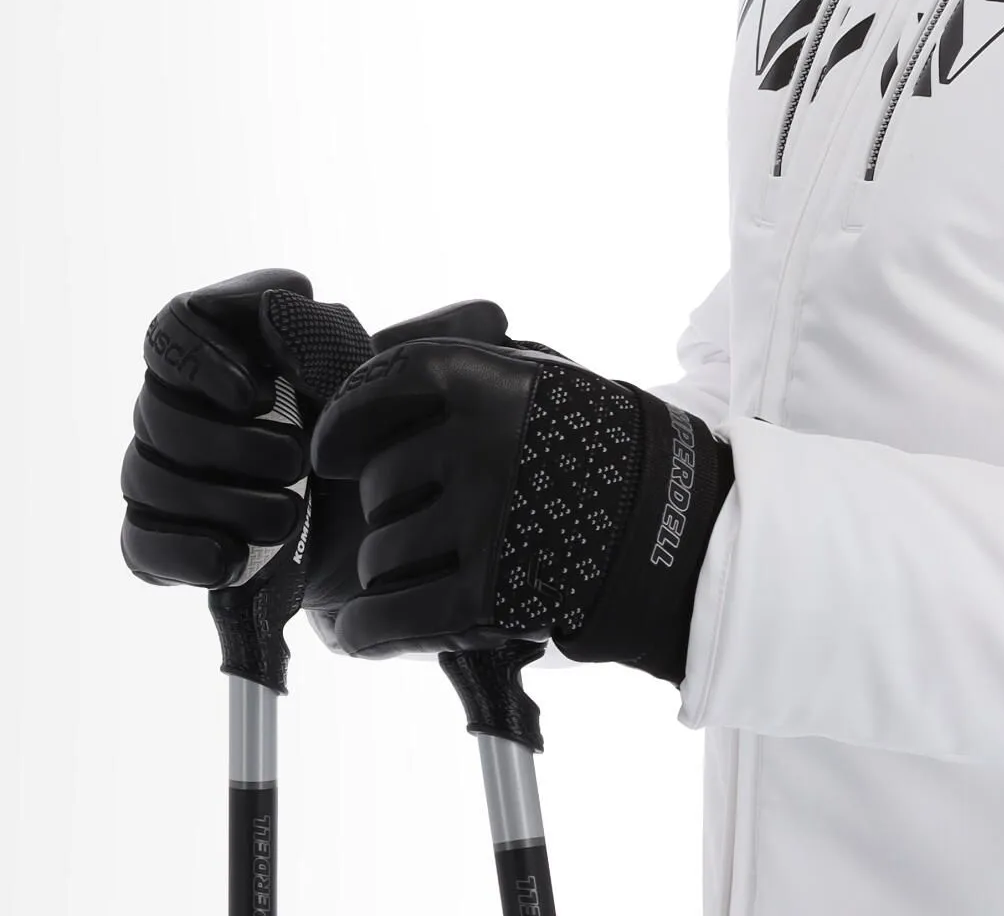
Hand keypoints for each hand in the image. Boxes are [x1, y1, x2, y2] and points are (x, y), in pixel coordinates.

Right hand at [119, 269, 371, 598]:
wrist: (378, 514)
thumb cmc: (364, 424)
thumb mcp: (359, 375)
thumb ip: (318, 334)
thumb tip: (268, 307)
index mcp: (222, 346)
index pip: (170, 329)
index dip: (200, 362)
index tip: (257, 396)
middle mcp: (178, 400)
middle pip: (155, 409)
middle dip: (229, 444)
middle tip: (295, 464)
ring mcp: (161, 466)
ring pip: (145, 476)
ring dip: (222, 500)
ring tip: (288, 514)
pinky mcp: (159, 534)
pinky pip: (140, 542)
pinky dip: (185, 553)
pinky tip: (232, 559)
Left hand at [311, 301, 732, 683]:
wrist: (672, 535)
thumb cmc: (595, 451)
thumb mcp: (543, 383)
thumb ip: (466, 372)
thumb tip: (367, 373)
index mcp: (497, 385)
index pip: (386, 382)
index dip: (345, 417)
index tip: (331, 450)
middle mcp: (486, 447)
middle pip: (378, 483)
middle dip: (388, 506)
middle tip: (428, 517)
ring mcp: (487, 524)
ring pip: (379, 554)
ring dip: (388, 569)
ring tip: (432, 567)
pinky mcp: (491, 597)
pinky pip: (387, 619)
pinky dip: (363, 631)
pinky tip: (358, 628)